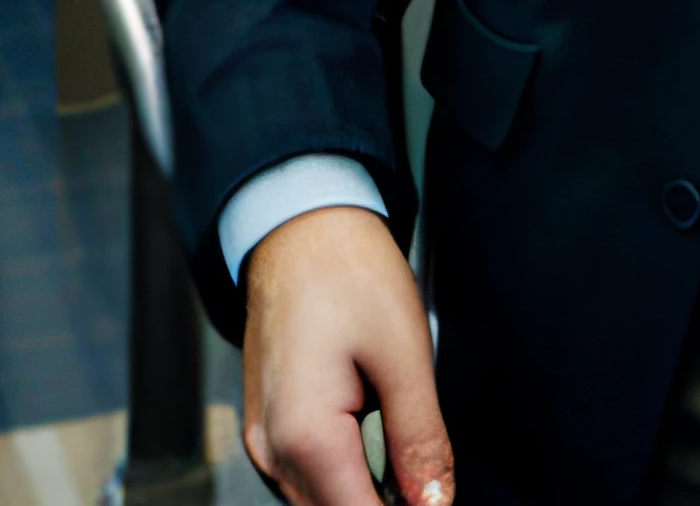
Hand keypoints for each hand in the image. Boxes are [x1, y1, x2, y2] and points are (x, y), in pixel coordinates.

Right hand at [244, 205, 452, 505]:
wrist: (299, 222)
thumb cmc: (348, 271)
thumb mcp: (404, 354)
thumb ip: (420, 441)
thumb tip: (435, 504)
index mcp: (305, 437)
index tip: (434, 492)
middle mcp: (272, 451)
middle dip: (384, 492)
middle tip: (410, 437)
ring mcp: (264, 440)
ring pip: (322, 498)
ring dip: (363, 477)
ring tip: (385, 411)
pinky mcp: (267, 426)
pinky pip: (307, 473)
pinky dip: (343, 460)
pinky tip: (364, 411)